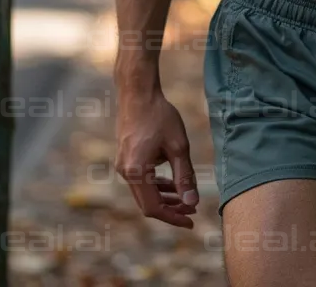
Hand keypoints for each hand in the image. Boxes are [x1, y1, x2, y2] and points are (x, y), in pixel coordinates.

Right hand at [115, 89, 199, 227]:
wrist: (138, 93)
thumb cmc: (159, 116)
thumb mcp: (178, 146)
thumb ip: (185, 176)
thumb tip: (193, 202)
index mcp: (136, 172)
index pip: (154, 208)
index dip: (173, 217)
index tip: (191, 221)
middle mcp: (125, 172)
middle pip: (147, 204)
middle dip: (171, 209)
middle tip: (193, 209)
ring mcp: (122, 166)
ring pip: (144, 193)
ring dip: (164, 198)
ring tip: (186, 198)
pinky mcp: (124, 159)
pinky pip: (140, 180)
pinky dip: (156, 185)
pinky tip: (170, 183)